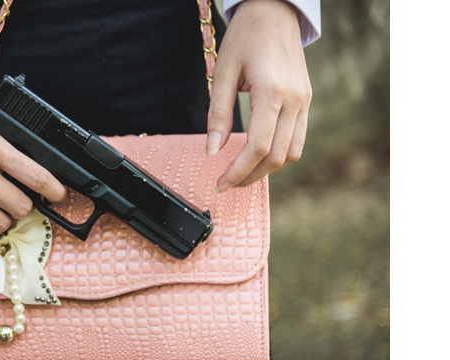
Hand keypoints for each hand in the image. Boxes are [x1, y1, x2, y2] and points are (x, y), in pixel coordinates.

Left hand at [205, 0, 311, 191]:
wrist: (274, 11)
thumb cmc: (246, 37)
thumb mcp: (223, 72)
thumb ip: (218, 113)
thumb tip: (212, 150)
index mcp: (272, 92)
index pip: (258, 146)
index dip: (238, 170)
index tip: (221, 182)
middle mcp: (295, 99)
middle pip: (277, 156)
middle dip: (250, 176)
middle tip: (227, 183)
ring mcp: (305, 101)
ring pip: (292, 152)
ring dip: (267, 170)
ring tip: (242, 174)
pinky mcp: (307, 100)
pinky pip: (298, 139)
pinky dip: (280, 154)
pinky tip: (259, 157)